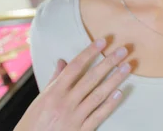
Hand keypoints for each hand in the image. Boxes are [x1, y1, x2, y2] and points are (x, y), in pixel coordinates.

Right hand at [15, 39, 130, 130]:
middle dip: (108, 62)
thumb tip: (62, 61)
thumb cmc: (34, 122)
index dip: (89, 52)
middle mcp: (65, 103)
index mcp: (53, 92)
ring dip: (115, 79)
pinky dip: (110, 104)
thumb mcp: (41, 99)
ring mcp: (74, 117)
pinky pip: (98, 115)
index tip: (102, 41)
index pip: (75, 67)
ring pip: (98, 94)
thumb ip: (54, 79)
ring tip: (127, 67)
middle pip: (91, 78)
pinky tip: (120, 92)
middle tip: (123, 50)